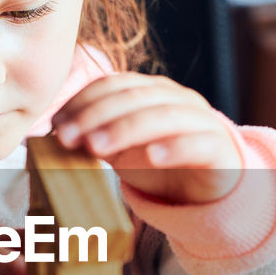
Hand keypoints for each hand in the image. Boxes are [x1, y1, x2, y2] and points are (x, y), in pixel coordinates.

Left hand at [51, 74, 241, 203]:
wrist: (211, 189)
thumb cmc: (160, 167)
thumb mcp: (122, 151)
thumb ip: (96, 139)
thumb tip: (55, 136)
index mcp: (151, 91)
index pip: (113, 85)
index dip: (82, 102)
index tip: (56, 126)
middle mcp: (177, 99)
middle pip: (134, 97)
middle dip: (96, 116)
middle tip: (67, 138)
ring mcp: (201, 120)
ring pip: (163, 116)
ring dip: (126, 130)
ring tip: (97, 148)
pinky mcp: (219, 148)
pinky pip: (197, 144)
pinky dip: (175, 148)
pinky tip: (153, 157)